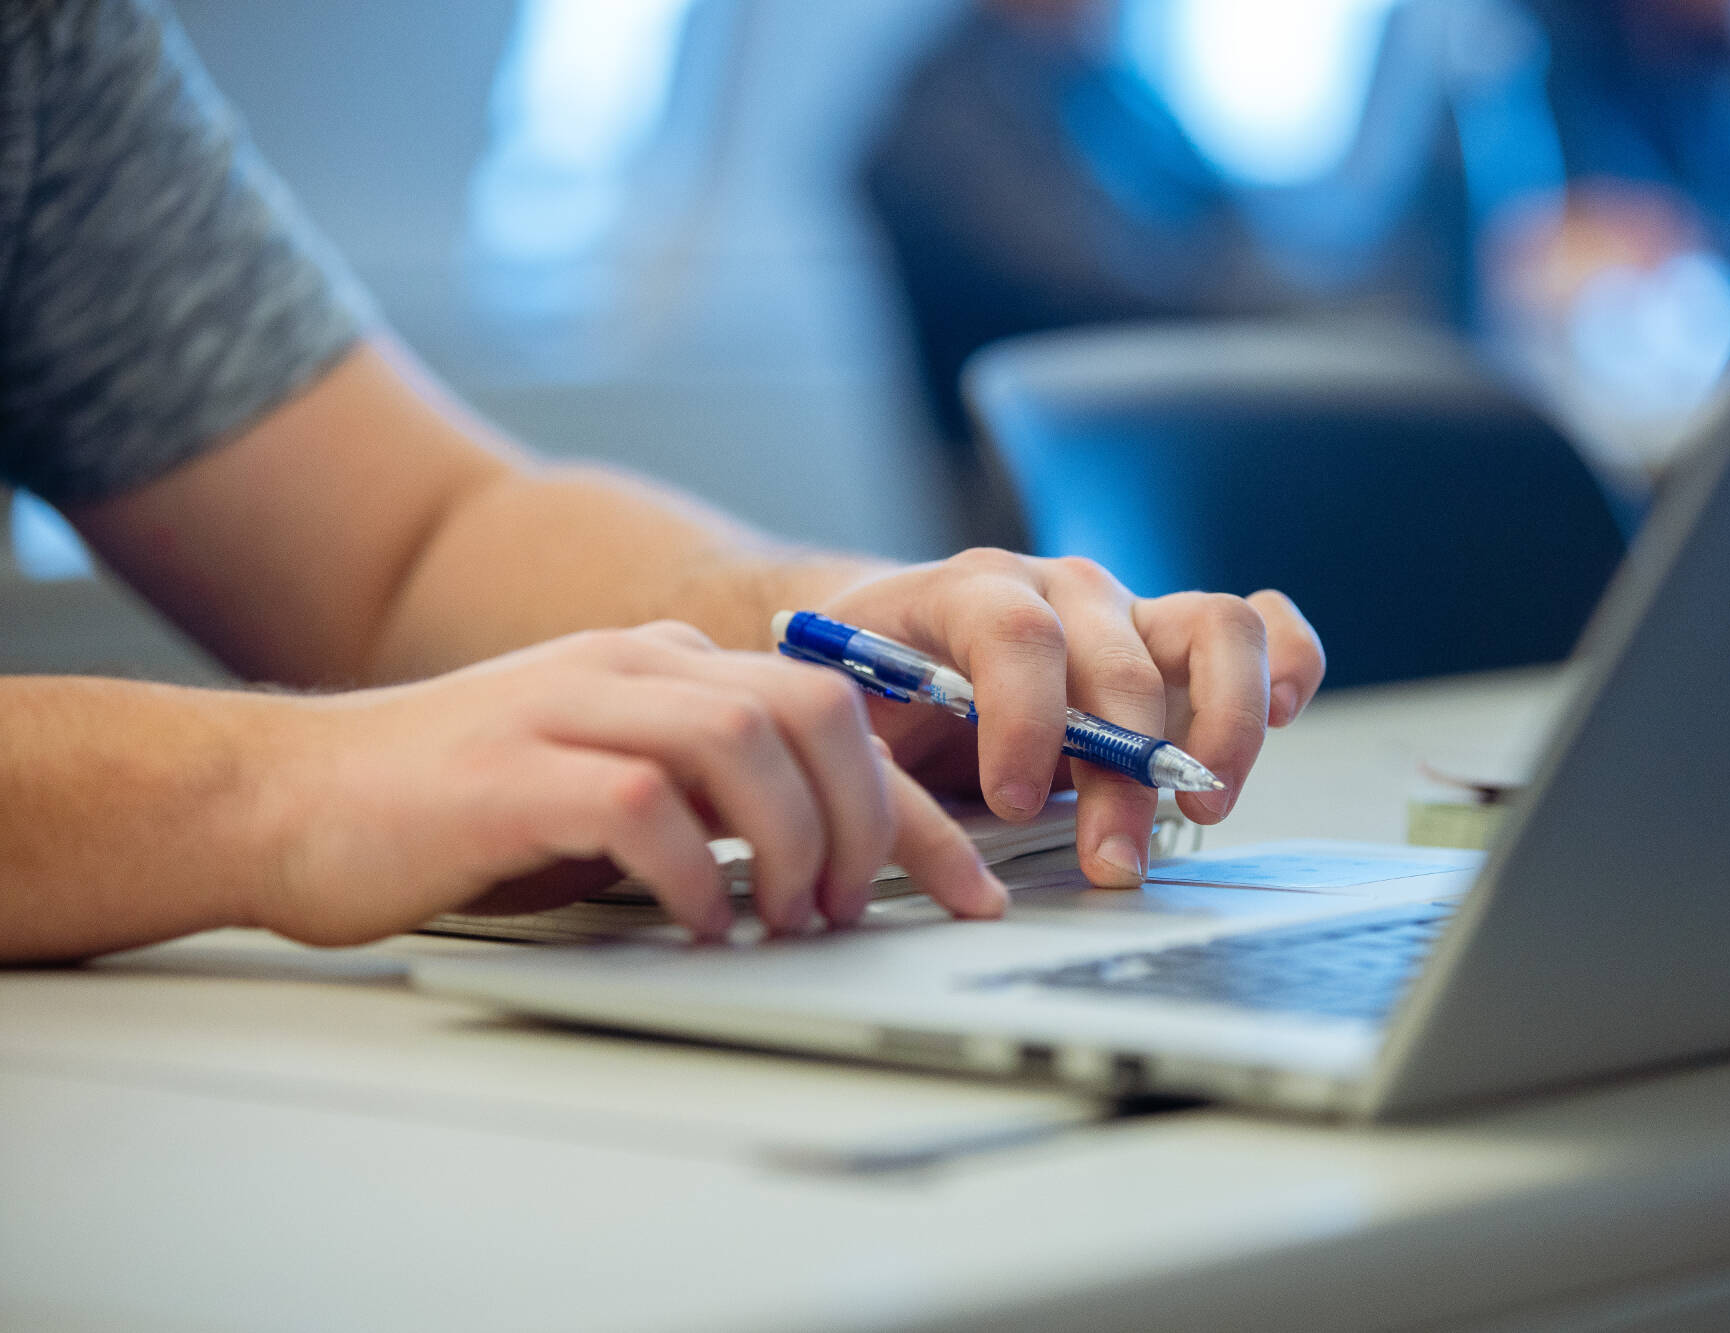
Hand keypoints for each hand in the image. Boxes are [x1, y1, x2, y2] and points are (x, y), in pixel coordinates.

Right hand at [254, 623, 1005, 945]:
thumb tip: (826, 862)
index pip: (835, 712)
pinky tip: (699, 926)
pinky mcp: (513, 772)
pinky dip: (695, 876)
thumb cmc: (456, 810)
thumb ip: (705, 796)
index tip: (968, 888)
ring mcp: (571, 706)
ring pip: (747, 738)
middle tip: (856, 910)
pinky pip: (645, 805)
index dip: (917, 808)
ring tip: (788, 919)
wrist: (287, 798)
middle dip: (871, 818)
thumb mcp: (607, 783)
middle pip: (813, 707)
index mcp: (664, 667)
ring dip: (795, 843)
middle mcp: (631, 668)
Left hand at [819, 550, 1325, 886]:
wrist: (894, 654)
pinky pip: (1260, 629)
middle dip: (1123, 775)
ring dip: (1225, 723)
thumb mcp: (846, 721)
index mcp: (969, 591)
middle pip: (1120, 662)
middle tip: (1113, 860)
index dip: (1026, 719)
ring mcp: (1130, 613)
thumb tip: (929, 848)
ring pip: (1217, 628)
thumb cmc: (874, 692)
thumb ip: (878, 767)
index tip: (1016, 800)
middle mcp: (1063, 591)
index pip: (1016, 633)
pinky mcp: (1176, 645)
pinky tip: (1283, 717)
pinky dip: (1288, 666)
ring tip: (1206, 801)